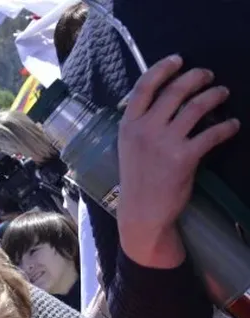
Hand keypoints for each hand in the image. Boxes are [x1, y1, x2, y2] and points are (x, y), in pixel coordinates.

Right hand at [117, 55, 239, 267]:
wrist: (142, 213)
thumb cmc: (137, 180)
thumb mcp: (128, 148)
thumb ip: (141, 125)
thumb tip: (161, 101)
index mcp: (128, 126)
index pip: (144, 87)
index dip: (163, 68)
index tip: (179, 59)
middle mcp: (145, 130)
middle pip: (175, 91)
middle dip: (196, 77)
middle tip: (208, 76)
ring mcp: (164, 143)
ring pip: (196, 107)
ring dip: (214, 96)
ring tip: (223, 93)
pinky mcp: (184, 158)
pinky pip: (211, 134)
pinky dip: (227, 127)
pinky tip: (233, 125)